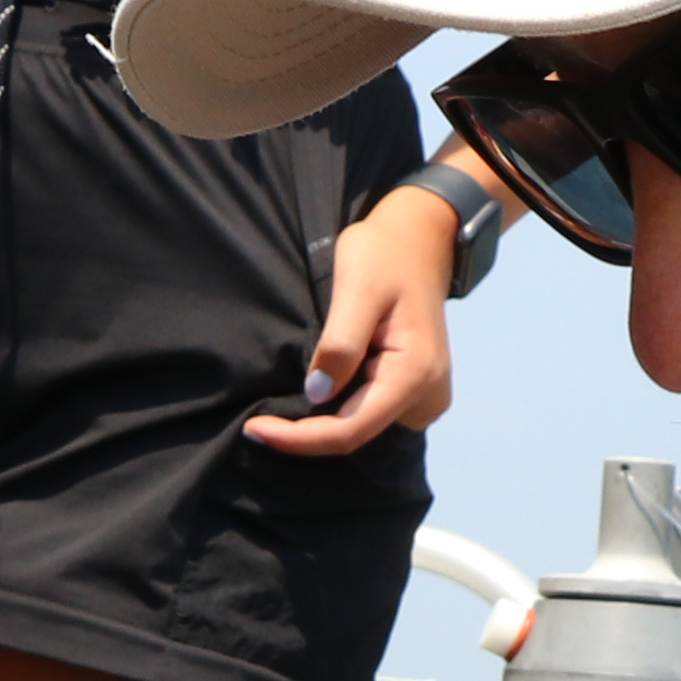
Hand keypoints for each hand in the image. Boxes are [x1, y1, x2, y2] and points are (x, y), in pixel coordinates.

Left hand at [241, 184, 459, 458]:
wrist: (419, 241)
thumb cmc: (385, 254)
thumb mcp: (357, 287)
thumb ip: (340, 343)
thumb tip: (318, 395)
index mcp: (415, 374)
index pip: (350, 430)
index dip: (299, 438)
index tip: (254, 430)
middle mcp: (427, 398)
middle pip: (355, 435)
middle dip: (305, 434)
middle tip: (257, 423)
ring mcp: (425, 399)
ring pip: (360, 429)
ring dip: (318, 425)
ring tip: (278, 413)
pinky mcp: (415, 394)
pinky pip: (368, 415)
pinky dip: (336, 412)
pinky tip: (311, 398)